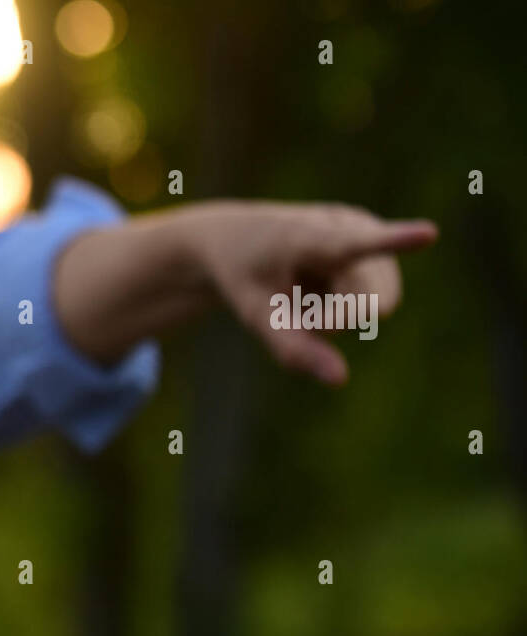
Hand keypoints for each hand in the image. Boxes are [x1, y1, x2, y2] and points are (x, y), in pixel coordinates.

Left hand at [182, 201, 437, 384]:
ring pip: (378, 303)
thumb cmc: (242, 275)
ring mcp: (368, 231)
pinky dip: (345, 308)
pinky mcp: (376, 246)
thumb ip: (292, 347)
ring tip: (304, 292)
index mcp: (308, 234)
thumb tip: (341, 380)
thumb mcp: (255, 314)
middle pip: (371, 301)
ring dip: (341, 314)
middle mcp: (348, 224)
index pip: (353, 245)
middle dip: (340, 322)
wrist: (236, 237)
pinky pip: (373, 301)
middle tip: (302, 316)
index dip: (393, 242)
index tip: (429, 234)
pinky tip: (319, 287)